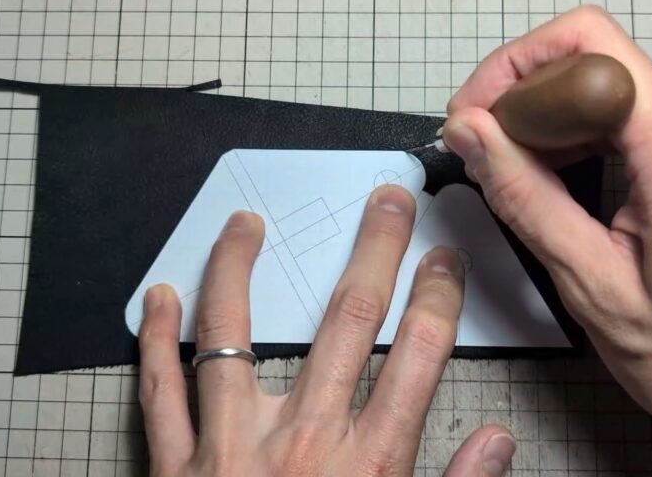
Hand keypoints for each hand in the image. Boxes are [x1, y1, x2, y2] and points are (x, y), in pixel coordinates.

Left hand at [137, 186, 517, 475]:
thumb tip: (496, 440)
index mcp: (367, 469)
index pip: (417, 361)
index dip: (438, 301)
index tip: (445, 259)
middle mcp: (302, 445)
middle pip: (347, 325)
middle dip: (373, 253)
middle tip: (386, 201)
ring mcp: (230, 451)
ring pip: (233, 337)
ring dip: (239, 271)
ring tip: (245, 222)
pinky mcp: (172, 470)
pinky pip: (159, 393)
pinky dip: (155, 341)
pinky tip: (157, 294)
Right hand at [443, 5, 651, 475]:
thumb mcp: (595, 287)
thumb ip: (526, 198)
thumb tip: (474, 136)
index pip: (583, 45)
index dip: (510, 70)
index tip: (473, 120)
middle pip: (595, 56)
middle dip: (523, 94)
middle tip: (482, 149)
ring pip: (613, 83)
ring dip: (553, 117)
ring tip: (518, 174)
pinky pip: (641, 113)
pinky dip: (588, 133)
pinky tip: (564, 179)